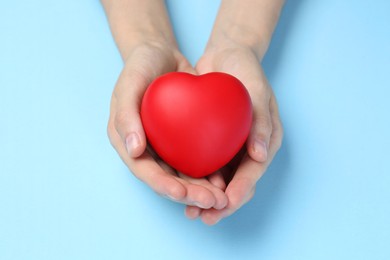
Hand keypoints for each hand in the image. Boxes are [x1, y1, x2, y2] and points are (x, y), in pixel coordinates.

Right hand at [107, 40, 227, 209]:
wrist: (160, 54)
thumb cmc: (140, 66)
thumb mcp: (129, 84)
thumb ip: (126, 115)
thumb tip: (133, 151)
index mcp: (126, 141)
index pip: (144, 170)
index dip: (163, 185)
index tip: (182, 194)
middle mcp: (145, 149)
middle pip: (166, 179)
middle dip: (188, 194)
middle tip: (211, 202)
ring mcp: (164, 146)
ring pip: (183, 174)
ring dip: (201, 189)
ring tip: (221, 198)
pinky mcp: (182, 139)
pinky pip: (195, 159)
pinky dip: (208, 171)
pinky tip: (224, 178)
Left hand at [185, 41, 282, 224]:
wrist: (227, 56)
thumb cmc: (247, 71)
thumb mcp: (258, 91)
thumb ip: (261, 122)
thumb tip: (260, 156)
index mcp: (265, 141)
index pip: (254, 172)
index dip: (241, 190)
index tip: (225, 203)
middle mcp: (249, 149)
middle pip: (237, 183)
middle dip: (221, 204)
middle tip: (204, 216)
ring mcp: (231, 147)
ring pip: (220, 180)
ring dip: (206, 197)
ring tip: (190, 212)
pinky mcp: (214, 142)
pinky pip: (205, 165)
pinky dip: (195, 178)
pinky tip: (180, 187)